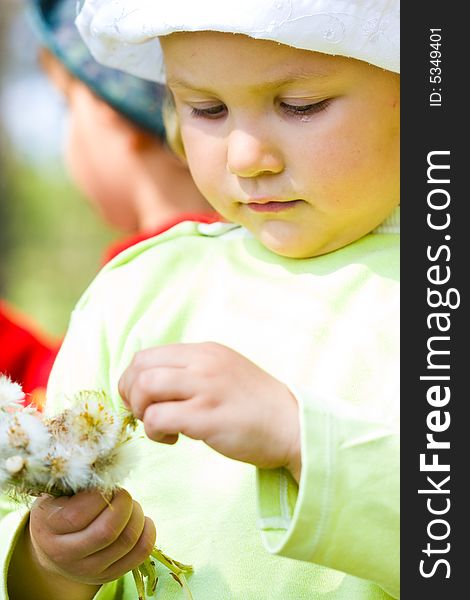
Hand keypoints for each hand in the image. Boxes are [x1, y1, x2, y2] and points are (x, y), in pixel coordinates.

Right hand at [28, 489, 155, 585]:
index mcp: (48, 528)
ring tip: (130, 505)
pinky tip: (141, 520)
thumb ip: (79, 481)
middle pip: (107, 532)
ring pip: (126, 542)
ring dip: (137, 515)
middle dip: (124, 503)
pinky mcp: (107, 575)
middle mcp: (65, 555)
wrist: (52, 546)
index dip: (100, 494)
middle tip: (122, 493)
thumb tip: (109, 468)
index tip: (104, 484)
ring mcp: (88, 570)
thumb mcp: (59, 492)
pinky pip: (139, 554)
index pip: (79, 514)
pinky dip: (148, 532)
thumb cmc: (60, 508)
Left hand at [119, 342, 300, 479]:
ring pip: (145, 388)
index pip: (147, 355)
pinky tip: (174, 439)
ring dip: (142, 412)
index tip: (143, 401)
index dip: (134, 379)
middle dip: (130, 395)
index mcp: (205, 351)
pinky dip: (155, 432)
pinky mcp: (208, 416)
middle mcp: (203, 362)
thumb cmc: (256, 405)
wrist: (293, 426)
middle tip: (146, 414)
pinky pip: (158, 418)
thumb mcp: (224, 372)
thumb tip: (151, 385)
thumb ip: (192, 372)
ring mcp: (206, 387)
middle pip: (140, 368)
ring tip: (160, 427)